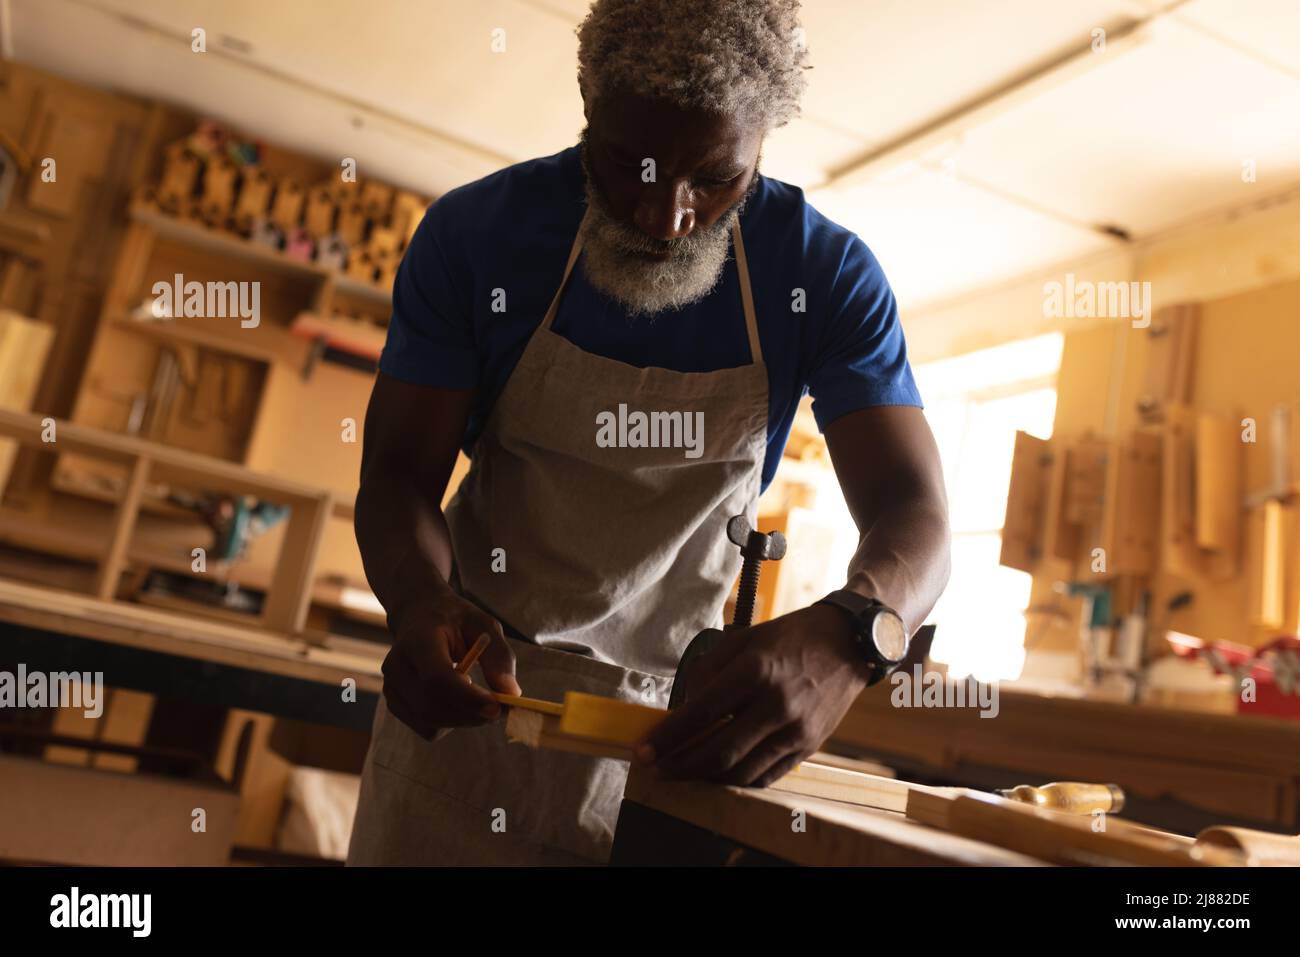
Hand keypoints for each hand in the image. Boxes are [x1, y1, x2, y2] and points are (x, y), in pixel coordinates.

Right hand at [381, 586, 521, 738]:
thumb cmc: (455, 621)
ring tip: (477, 695)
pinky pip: (427, 729)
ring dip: (463, 719)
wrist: (419, 616)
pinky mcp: (395, 704)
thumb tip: (511, 693)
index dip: (468, 698)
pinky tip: (458, 701)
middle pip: (432, 706)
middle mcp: (397, 666)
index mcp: (418, 640)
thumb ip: (499, 656)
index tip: (498, 707)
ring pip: (431, 723)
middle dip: (472, 714)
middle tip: (501, 708)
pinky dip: (450, 723)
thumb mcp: (483, 625)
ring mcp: (391, 687)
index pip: (437, 678)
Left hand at [640, 604, 871, 784]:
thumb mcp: (743, 639)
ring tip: (682, 775)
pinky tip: (717, 775)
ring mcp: (796, 730)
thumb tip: (682, 709)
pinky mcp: (809, 746)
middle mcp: (776, 704)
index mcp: (756, 671)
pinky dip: (737, 782)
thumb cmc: (790, 637)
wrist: (848, 643)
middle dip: (679, 766)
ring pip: (741, 772)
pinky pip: (766, 776)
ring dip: (705, 779)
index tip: (643, 751)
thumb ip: (707, 672)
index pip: (700, 714)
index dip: (667, 738)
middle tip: (656, 770)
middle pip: (718, 752)